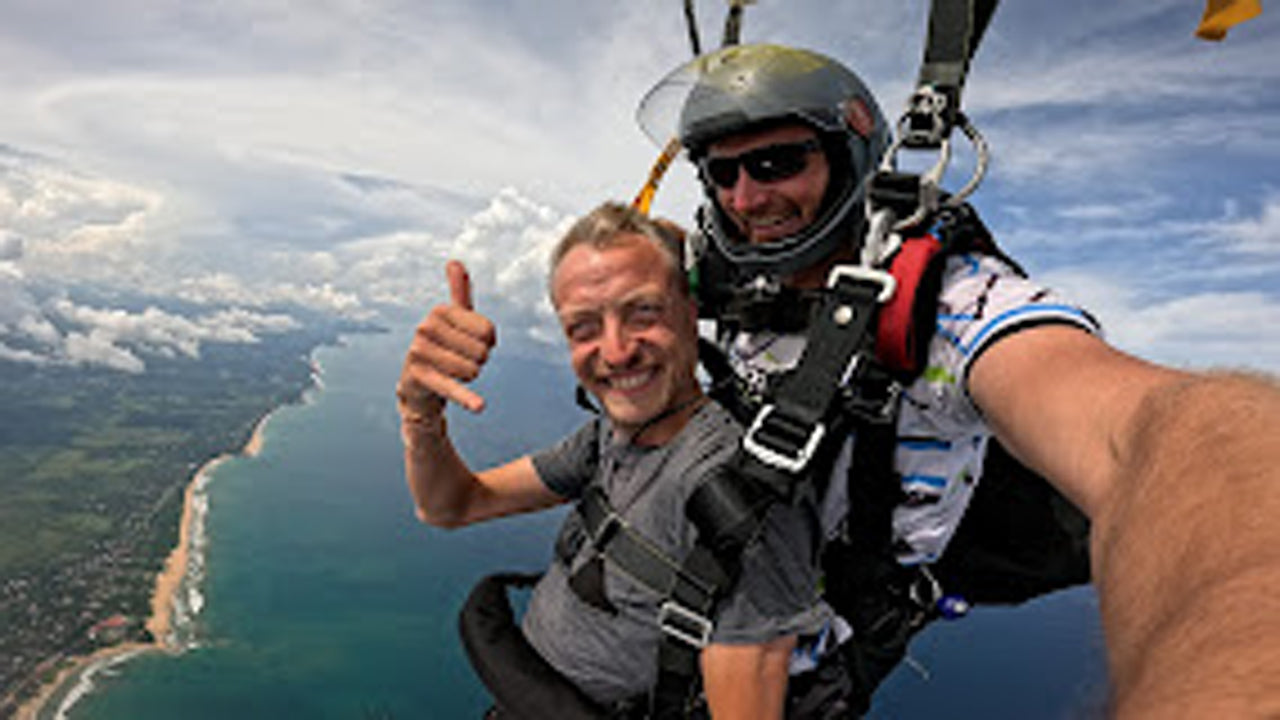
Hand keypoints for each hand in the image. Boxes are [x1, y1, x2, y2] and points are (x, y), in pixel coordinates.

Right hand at [397, 260, 495, 416]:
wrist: (418, 383)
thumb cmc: (443, 347)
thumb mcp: (452, 320)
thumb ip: (459, 292)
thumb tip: (454, 261)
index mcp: (439, 311)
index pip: (488, 330)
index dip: (488, 343)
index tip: (472, 344)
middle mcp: (426, 327)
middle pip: (482, 351)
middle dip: (478, 361)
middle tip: (460, 360)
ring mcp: (420, 352)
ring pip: (472, 370)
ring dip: (470, 377)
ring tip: (454, 373)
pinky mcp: (420, 377)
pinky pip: (451, 387)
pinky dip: (465, 398)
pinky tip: (479, 406)